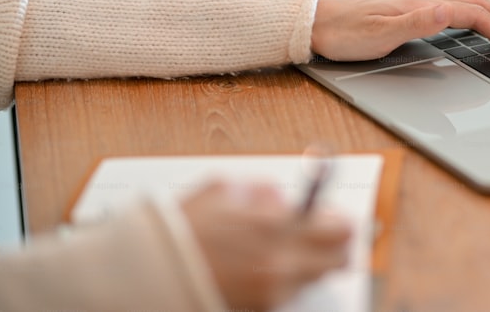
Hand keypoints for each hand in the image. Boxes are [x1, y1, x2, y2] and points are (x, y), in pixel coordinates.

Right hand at [181, 181, 351, 310]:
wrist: (148, 275)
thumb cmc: (181, 232)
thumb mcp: (220, 191)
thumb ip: (260, 190)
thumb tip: (283, 197)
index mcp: (275, 230)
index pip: (341, 229)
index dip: (339, 220)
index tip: (332, 217)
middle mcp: (281, 266)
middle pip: (339, 260)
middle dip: (333, 246)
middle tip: (317, 237)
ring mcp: (272, 293)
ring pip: (314, 278)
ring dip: (305, 263)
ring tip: (273, 252)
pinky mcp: (261, 310)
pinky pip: (288, 293)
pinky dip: (282, 281)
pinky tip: (256, 270)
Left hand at [310, 0, 489, 60]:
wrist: (314, 22)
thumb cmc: (343, 34)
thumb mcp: (378, 35)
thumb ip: (416, 23)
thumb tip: (447, 10)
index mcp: (421, 5)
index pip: (474, 13)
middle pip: (479, 5)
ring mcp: (418, 3)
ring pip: (469, 3)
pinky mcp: (411, 9)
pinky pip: (456, 7)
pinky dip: (478, 15)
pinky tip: (479, 25)